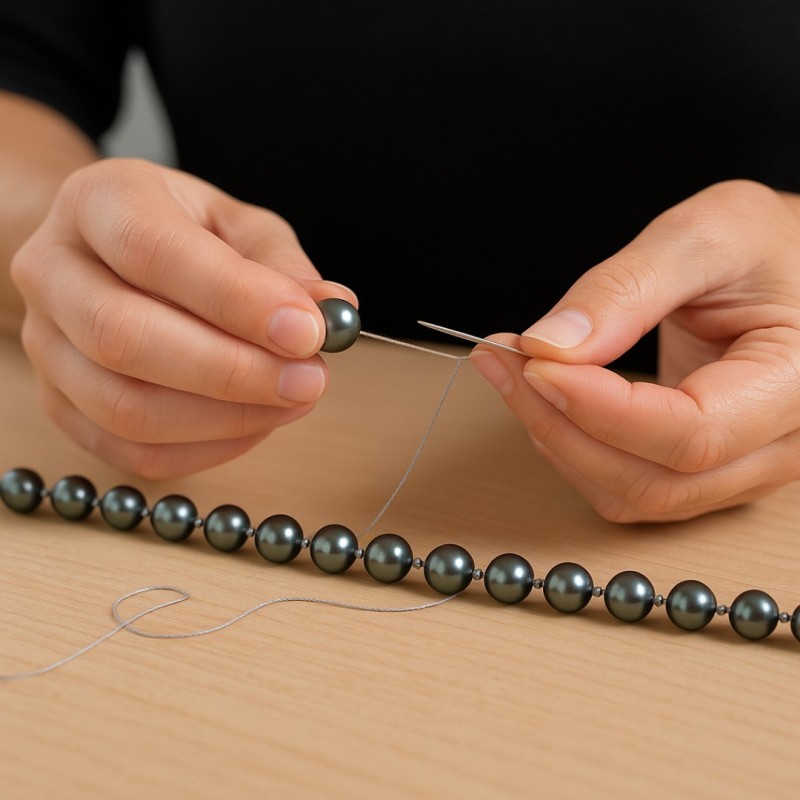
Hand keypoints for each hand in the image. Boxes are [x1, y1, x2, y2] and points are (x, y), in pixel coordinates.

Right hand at [11, 158, 356, 477]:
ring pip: (124, 407)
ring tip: (292, 399)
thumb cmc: (184, 235)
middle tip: (310, 379)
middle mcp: (53, 272)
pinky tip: (256, 422)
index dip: (234, 299)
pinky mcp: (61, 404)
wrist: (113, 256)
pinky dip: (207, 448)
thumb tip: (333, 311)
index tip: (307, 331)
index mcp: (98, 202)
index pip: (152, 252)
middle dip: (232, 371)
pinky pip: (132, 451)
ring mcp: (46, 346)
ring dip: (226, 417)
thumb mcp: (239, 226)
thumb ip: (283, 265)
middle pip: (124, 338)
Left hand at [471, 180, 799, 521]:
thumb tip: (549, 346)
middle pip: (653, 481)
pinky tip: (546, 402)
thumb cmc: (767, 245)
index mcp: (798, 383)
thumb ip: (625, 289)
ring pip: (634, 496)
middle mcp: (780, 445)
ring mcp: (743, 466)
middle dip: (561, 427)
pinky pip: (628, 486)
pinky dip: (575, 451)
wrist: (788, 265)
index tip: (533, 363)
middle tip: (504, 363)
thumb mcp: (703, 236)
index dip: (598, 409)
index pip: (692, 435)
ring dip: (558, 442)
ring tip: (512, 374)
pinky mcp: (705, 468)